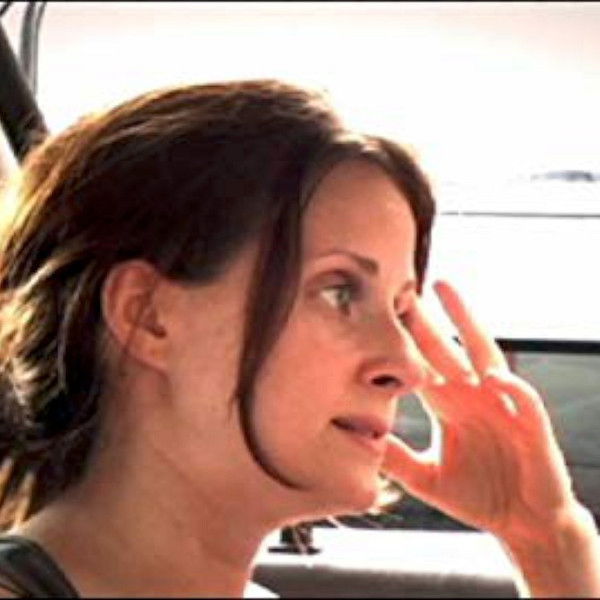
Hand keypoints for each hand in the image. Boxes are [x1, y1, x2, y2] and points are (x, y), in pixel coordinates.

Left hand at [382, 280, 579, 539]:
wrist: (523, 525)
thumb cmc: (479, 497)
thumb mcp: (426, 478)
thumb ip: (396, 458)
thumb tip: (360, 440)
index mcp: (450, 405)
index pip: (422, 364)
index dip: (402, 342)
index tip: (377, 316)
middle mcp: (474, 397)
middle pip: (446, 348)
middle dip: (425, 319)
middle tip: (401, 288)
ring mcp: (503, 407)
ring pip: (484, 355)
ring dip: (466, 322)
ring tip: (446, 292)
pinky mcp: (532, 429)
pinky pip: (524, 401)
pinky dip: (511, 387)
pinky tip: (492, 376)